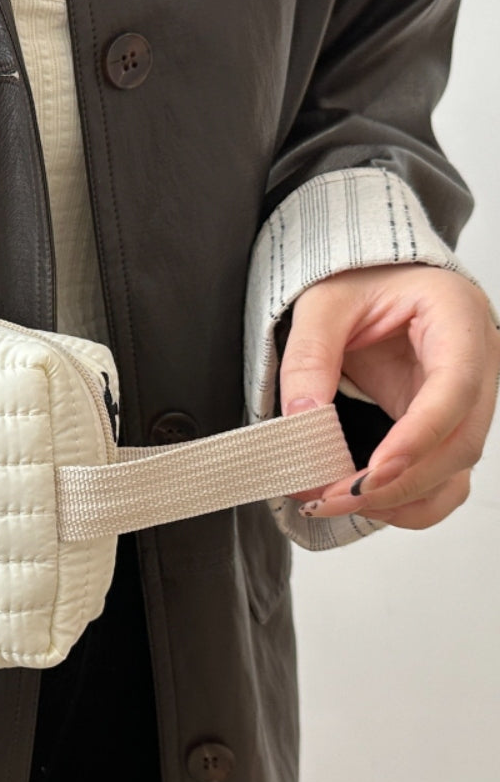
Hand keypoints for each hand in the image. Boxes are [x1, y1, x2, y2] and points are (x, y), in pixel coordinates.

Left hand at [278, 263, 499, 527]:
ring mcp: (467, 402)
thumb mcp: (323, 303)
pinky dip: (407, 500)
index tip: (374, 473)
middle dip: (397, 482)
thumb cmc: (359, 279)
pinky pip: (443, 479)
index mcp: (458, 318)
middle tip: (330, 497)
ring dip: (400, 499)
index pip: (456, 387)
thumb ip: (309, 358)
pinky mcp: (445, 428)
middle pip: (461, 442)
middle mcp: (478, 363)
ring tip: (334, 503)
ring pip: (456, 470)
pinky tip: (361, 502)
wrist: (371, 278)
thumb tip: (302, 423)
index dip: (419, 436)